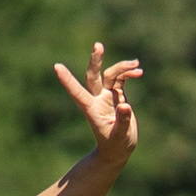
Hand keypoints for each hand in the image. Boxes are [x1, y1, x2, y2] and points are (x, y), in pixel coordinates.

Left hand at [54, 42, 140, 165]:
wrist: (118, 150)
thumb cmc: (115, 146)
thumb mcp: (120, 136)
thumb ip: (122, 121)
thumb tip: (125, 105)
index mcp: (91, 110)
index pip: (77, 92)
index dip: (67, 80)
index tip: (57, 67)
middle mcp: (97, 100)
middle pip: (93, 76)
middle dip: (95, 61)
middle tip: (98, 45)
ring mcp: (106, 96)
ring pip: (111, 75)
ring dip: (122, 67)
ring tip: (136, 65)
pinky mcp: (117, 96)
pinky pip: (121, 79)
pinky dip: (129, 73)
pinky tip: (138, 71)